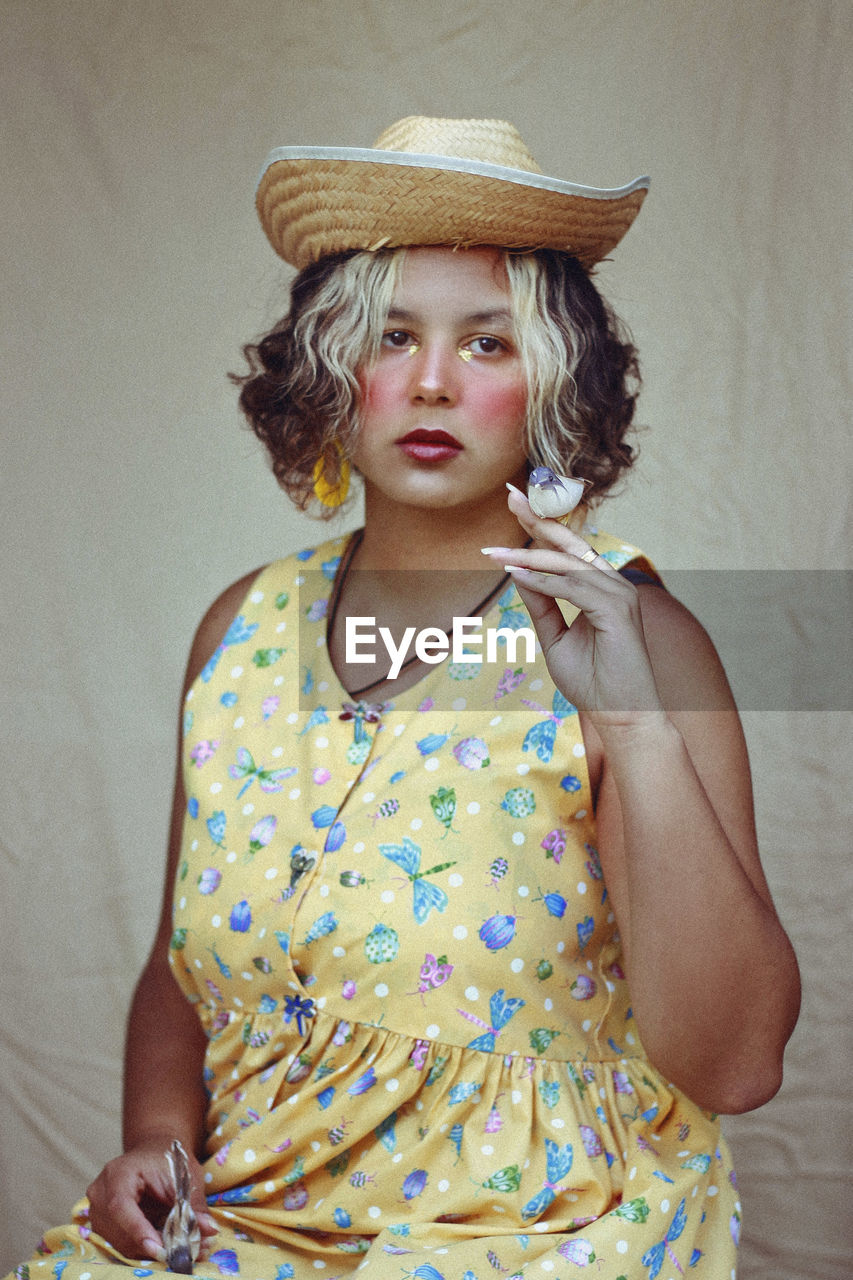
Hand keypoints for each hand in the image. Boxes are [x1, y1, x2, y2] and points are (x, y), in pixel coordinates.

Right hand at [86, 1137, 216, 1261]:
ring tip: (179, 1247)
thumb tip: (209, 1230)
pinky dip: (144, 1248)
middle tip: (183, 1252)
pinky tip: (164, 1243)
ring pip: (120, 1243)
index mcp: (118, 1173)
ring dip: (150, 1250)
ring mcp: (97, 1210)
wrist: (154, 1151)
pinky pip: (121, 1244)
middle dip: (152, 1245)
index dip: (138, 1230)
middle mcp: (100, 1193)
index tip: (159, 1248)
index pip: (120, 1206)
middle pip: (119, 1230)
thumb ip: (194, 1205)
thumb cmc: (168, 1160)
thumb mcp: (186, 1177)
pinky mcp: (103, 1224)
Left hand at [482, 485, 663, 724]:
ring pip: (567, 565)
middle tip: (510, 495)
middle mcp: (614, 584)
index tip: (514, 503)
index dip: (540, 526)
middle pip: (571, 543)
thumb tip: (518, 572)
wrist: (622, 716)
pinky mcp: (619, 610)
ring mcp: (620, 595)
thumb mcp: (556, 638)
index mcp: (602, 587)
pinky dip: (545, 581)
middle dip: (538, 519)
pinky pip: (574, 589)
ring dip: (528, 557)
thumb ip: (542, 604)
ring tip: (494, 553)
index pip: (568, 550)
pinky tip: (518, 575)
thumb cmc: (594, 681)